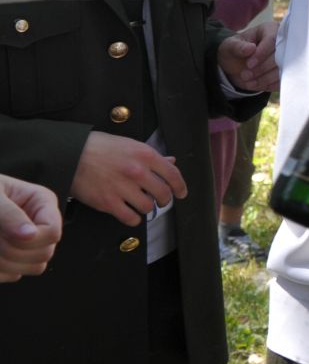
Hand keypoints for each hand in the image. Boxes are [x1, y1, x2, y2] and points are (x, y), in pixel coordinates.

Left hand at [0, 175, 61, 280]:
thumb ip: (9, 214)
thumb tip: (30, 235)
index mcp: (41, 203)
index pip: (53, 231)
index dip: (33, 238)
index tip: (7, 235)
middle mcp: (39, 225)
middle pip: (45, 253)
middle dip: (13, 251)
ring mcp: (29, 244)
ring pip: (34, 267)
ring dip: (5, 263)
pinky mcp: (15, 258)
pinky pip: (14, 275)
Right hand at [69, 133, 188, 226]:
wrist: (70, 154)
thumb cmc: (100, 147)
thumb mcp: (130, 145)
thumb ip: (151, 156)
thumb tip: (171, 161)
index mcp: (145, 155)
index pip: (173, 175)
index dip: (180, 187)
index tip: (181, 193)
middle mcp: (137, 172)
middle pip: (163, 194)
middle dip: (165, 200)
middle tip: (161, 201)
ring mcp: (123, 188)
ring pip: (148, 207)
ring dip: (147, 208)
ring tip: (141, 204)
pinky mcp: (108, 202)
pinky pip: (130, 218)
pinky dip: (133, 218)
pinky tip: (130, 213)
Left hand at [219, 21, 279, 93]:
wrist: (236, 63)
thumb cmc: (234, 49)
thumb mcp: (230, 46)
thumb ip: (238, 46)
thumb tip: (250, 48)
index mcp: (270, 29)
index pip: (272, 40)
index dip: (262, 53)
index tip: (248, 64)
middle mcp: (283, 41)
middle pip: (280, 56)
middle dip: (262, 68)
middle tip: (244, 75)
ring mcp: (286, 57)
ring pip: (282, 70)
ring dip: (264, 78)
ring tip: (247, 82)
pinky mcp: (285, 71)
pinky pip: (282, 80)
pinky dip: (268, 84)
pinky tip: (254, 85)